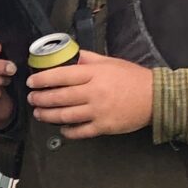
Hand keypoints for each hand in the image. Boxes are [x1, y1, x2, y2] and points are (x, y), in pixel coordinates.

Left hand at [26, 50, 155, 140]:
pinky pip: (79, 132)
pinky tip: (61, 127)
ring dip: (48, 115)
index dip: (42, 79)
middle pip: (59, 97)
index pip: (61, 75)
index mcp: (95, 74)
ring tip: (39, 113)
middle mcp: (94, 93)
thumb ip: (87, 59)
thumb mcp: (109, 62)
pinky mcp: (103, 127)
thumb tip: (68, 55)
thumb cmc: (132, 78)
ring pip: (65, 116)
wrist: (155, 98)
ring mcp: (98, 112)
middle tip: (32, 98)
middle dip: (41, 98)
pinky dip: (67, 131)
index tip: (32, 81)